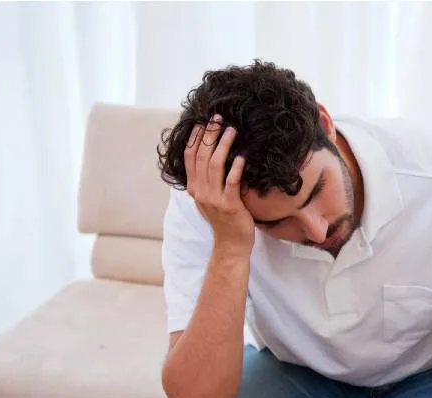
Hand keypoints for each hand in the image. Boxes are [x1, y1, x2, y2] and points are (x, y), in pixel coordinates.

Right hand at [184, 115, 254, 256]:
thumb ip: (205, 180)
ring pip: (214, 166)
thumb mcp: (208, 198)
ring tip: (231, 131)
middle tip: (218, 119)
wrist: (231, 244)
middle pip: (201, 157)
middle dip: (209, 136)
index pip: (190, 157)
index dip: (195, 138)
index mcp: (194, 188)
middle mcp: (200, 192)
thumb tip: (208, 157)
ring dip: (222, 146)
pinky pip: (231, 183)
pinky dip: (235, 168)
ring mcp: (214, 199)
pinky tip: (241, 157)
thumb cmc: (224, 220)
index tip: (203, 123)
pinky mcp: (229, 205)